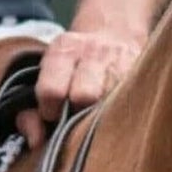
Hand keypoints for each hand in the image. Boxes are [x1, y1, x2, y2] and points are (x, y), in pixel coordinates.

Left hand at [17, 28, 142, 148]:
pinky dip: (121, 111)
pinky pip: (130, 101)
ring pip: (111, 101)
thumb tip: (36, 141)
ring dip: (103, 114)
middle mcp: (93, 52)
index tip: (54, 114)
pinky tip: (116, 109)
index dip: (51, 110)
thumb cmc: (73, 66)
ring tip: (98, 113)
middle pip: (86, 95)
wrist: (114, 30)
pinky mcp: (142, 72)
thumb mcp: (46, 77)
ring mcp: (121, 61)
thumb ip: (29, 113)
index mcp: (63, 51)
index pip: (52, 90)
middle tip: (79, 115)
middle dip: (80, 112)